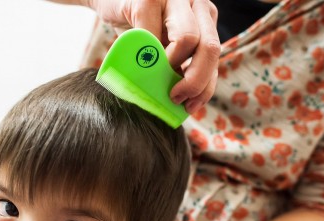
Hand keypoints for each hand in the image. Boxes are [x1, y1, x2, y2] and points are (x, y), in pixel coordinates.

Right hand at [86, 0, 220, 113]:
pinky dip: (144, 55)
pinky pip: (152, 36)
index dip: (206, 86)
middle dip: (195, 81)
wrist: (108, 0)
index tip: (190, 106)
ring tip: (155, 76)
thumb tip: (182, 102)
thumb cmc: (136, 27)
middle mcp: (196, 4)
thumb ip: (176, 66)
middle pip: (210, 48)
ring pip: (189, 39)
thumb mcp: (161, 48)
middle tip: (175, 97)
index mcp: (204, 18)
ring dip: (171, 66)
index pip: (214, 57)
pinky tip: (136, 61)